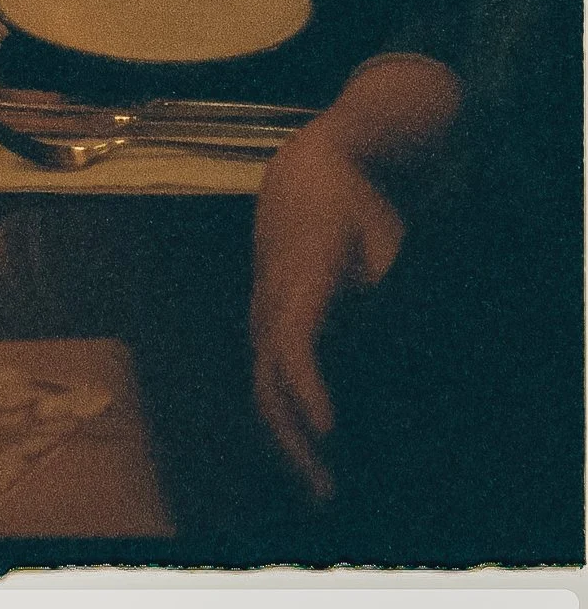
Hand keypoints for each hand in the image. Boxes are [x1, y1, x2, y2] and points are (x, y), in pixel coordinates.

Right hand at [251, 120, 407, 499]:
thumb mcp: (384, 240)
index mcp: (300, 278)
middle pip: (269, 379)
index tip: (328, 431)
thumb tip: (402, 351)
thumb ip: (388, 292)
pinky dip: (285, 419)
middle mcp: (271, 302)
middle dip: (293, 438)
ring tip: (321, 491)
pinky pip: (268, 378)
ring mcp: (262, 313)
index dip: (307, 388)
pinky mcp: (266, 323)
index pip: (294, 342)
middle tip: (329, 492)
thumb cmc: (354, 207)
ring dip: (286, 441)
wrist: (308, 173)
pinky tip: (310, 454)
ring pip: (263, 387)